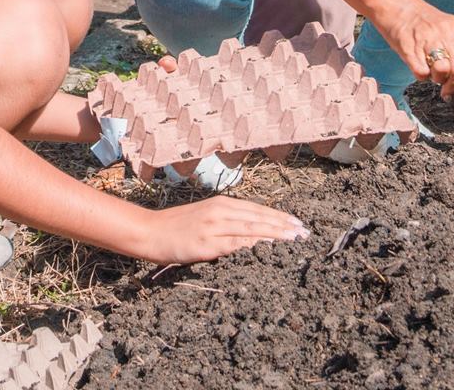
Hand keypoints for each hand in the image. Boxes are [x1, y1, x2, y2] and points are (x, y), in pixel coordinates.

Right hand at [133, 198, 310, 263]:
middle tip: (304, 232)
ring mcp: (213, 227)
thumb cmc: (175, 228)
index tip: (297, 223)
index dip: (278, 217)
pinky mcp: (206, 243)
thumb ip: (225, 223)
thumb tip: (249, 233)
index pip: (257, 209)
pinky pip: (235, 243)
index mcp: (220, 204)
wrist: (148, 232)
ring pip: (251, 228)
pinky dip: (253, 244)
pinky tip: (268, 248)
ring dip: (275, 234)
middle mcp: (220, 211)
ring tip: (294, 239)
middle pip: (259, 217)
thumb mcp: (203, 218)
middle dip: (284, 225)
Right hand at [372, 0, 453, 101]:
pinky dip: (422, 76)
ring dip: (438, 80)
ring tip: (433, 75)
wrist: (397, 6)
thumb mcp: (449, 31)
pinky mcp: (408, 45)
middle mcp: (446, 32)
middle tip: (447, 92)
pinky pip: (421, 71)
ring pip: (442, 70)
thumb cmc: (424, 23)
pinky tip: (419, 68)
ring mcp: (427, 38)